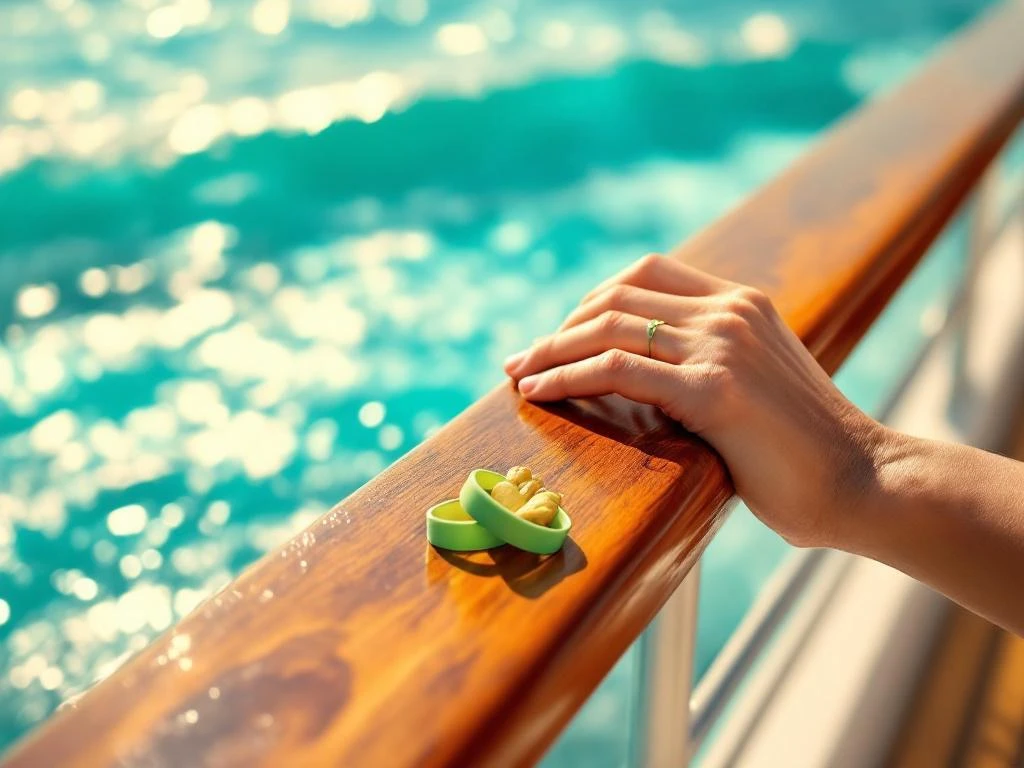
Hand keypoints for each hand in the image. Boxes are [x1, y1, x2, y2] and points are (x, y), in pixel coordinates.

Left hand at [503, 254, 888, 547]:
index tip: (559, 337)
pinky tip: (538, 393)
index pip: (645, 274)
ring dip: (551, 351)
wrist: (864, 483)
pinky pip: (618, 369)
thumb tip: (640, 381)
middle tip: (523, 360)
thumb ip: (705, 367)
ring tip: (518, 376)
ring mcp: (723, 345)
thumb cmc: (803, 453)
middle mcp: (730, 311)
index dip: (591, 300)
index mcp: (742, 303)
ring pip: (608, 327)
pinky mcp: (714, 389)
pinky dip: (568, 376)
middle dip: (559, 328)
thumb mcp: (753, 388)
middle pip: (617, 296)